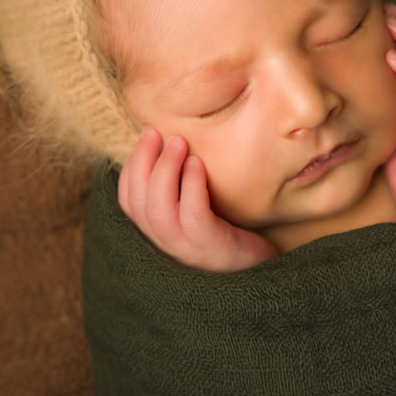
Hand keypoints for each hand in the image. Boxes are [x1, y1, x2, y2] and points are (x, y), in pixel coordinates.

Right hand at [117, 126, 277, 272]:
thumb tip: (167, 142)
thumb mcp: (199, 205)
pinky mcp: (211, 249)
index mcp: (159, 234)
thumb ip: (180, 185)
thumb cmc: (231, 228)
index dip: (131, 168)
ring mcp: (187, 250)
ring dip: (164, 170)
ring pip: (158, 211)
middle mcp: (167, 245)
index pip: (129, 202)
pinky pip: (192, 217)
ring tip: (178, 142)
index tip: (146, 138)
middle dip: (142, 162)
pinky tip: (197, 164)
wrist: (266, 264)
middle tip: (155, 131)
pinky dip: (190, 187)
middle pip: (138, 204)